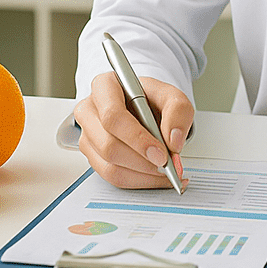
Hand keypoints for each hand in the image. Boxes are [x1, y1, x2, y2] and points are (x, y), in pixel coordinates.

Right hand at [75, 72, 193, 188]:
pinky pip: (112, 177)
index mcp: (104, 87)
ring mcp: (88, 136)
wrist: (145, 108)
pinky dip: (138, 181)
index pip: (113, 116)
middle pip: (108, 145)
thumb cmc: (152, 99)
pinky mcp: (93, 156)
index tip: (160, 154)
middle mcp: (89, 111)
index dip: (136, 138)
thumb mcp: (172, 96)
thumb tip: (173, 141)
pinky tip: (156, 176)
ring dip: (142, 175)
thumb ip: (178, 112)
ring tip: (166, 172)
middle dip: (142, 161)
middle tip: (167, 166)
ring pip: (109, 166)